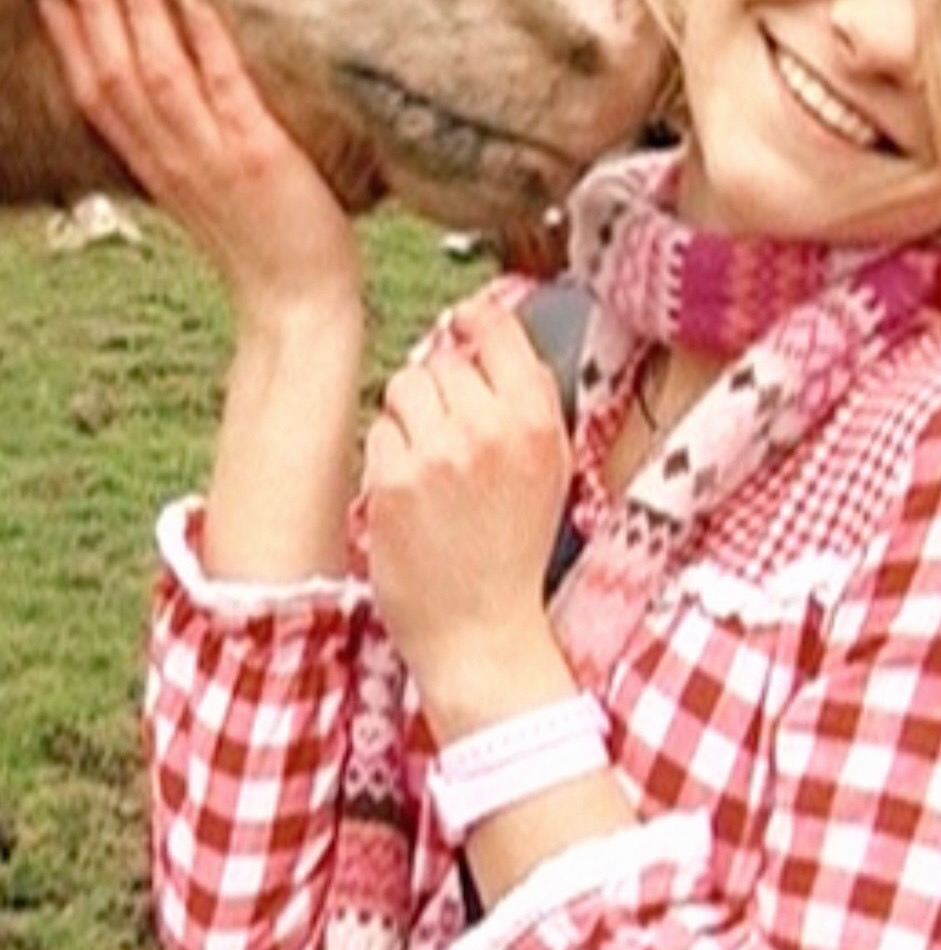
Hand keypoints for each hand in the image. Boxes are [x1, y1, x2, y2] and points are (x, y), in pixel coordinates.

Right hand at [37, 0, 360, 328]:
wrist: (300, 306)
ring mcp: (215, 159)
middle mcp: (176, 162)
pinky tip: (195, 3)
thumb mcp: (210, 200)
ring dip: (139, 16)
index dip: (72, 47)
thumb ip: (191, 157)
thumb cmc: (268, 252)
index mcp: (159, 172)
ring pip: (158, 78)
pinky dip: (208, 45)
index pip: (100, 100)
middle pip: (116, 78)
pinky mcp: (261, 157)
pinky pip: (228, 91)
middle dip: (94, 14)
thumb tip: (190, 112)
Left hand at [364, 296, 573, 734]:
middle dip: (443, 386)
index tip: (463, 325)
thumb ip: (531, 400)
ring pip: (405, 386)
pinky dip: (389, 452)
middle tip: (451, 429)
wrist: (481, 627)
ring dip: (411, 413)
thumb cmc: (516, 545)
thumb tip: (492, 334)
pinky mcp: (391, 480)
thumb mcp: (552, 466)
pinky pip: (380, 430)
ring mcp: (436, 454)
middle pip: (444, 359)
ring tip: (429, 457)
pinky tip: (410, 489)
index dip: (474, 321)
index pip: (497, 330)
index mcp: (535, 421)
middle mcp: (488, 429)